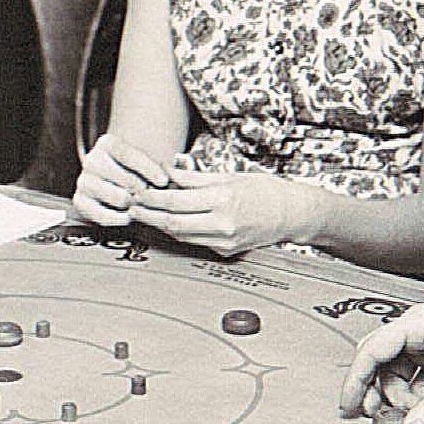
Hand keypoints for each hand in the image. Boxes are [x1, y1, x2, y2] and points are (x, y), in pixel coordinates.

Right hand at [71, 133, 170, 225]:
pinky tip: (129, 215)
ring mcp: (84, 181)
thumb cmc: (132, 171)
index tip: (164, 181)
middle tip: (151, 196)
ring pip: (119, 198)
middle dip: (144, 191)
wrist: (111, 184)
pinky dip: (121, 218)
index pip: (128, 154)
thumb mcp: (144, 162)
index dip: (148, 169)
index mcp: (107, 144)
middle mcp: (92, 160)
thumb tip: (170, 180)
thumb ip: (156, 168)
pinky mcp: (80, 201)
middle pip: (126, 180)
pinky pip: (104, 216)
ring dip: (134, 205)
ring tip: (139, 204)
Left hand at [127, 165, 300, 255]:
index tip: (137, 192)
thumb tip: (167, 173)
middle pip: (172, 223)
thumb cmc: (263, 190)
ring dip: (159, 224)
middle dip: (148, 215)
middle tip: (131, 206)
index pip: (175, 201)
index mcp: (223, 199)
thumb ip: (195, 178)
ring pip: (180, 235)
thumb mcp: (229, 176)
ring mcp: (224, 241)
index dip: (151, 198)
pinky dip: (178, 231)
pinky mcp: (225, 251)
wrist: (291, 215)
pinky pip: (194, 241)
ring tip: (144, 213)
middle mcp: (222, 223)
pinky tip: (168, 221)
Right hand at [339, 305, 423, 423]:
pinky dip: (422, 399)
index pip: (372, 351)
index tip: (348, 406)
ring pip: (402, 376)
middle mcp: (421, 331)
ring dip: (406, 400)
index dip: (355, 381)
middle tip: (381, 419)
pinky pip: (420, 382)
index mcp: (418, 324)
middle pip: (383, 365)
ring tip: (419, 416)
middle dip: (382, 394)